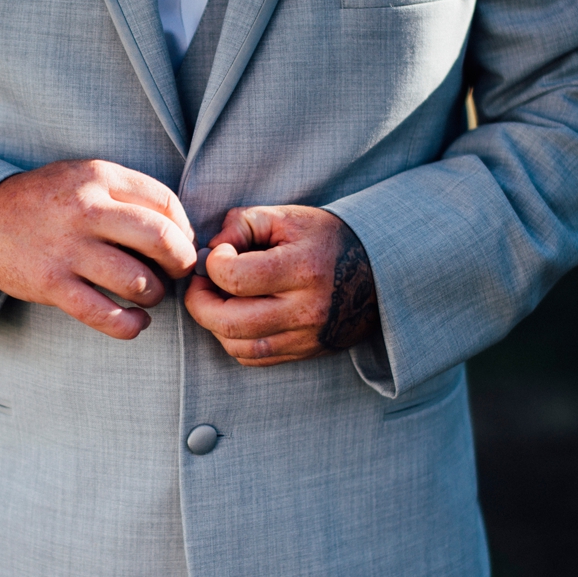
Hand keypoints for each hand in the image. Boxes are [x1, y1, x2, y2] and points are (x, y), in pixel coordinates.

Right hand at [0, 159, 196, 339]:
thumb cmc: (46, 201)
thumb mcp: (83, 177)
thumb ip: (127, 195)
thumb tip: (182, 233)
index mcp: (98, 176)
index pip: (166, 203)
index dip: (184, 229)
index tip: (181, 244)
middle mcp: (85, 209)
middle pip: (162, 239)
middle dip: (181, 263)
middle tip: (177, 272)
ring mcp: (67, 248)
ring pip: (137, 281)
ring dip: (155, 295)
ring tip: (149, 295)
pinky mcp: (50, 284)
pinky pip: (104, 314)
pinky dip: (130, 325)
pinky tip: (135, 322)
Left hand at [184, 205, 377, 365]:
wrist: (378, 272)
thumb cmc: (327, 239)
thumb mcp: (288, 217)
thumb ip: (242, 225)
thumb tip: (208, 253)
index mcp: (303, 269)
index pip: (235, 278)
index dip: (213, 263)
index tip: (219, 253)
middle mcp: (305, 311)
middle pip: (228, 322)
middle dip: (199, 302)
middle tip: (200, 283)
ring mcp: (305, 338)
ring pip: (236, 345)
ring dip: (214, 324)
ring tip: (217, 299)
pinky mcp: (304, 353)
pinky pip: (253, 358)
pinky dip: (234, 340)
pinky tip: (237, 316)